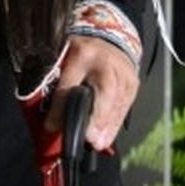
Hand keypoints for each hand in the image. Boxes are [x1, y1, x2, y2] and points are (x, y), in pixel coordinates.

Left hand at [43, 35, 138, 151]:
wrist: (108, 41)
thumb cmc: (80, 53)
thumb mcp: (61, 62)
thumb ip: (56, 89)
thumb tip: (51, 124)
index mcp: (83, 53)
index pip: (70, 81)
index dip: (62, 104)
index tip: (53, 125)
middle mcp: (107, 63)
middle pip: (103, 92)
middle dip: (96, 118)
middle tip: (90, 140)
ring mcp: (124, 74)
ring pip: (117, 103)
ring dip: (107, 126)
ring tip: (98, 144)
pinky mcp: (133, 85)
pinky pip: (124, 107)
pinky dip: (114, 124)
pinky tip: (107, 137)